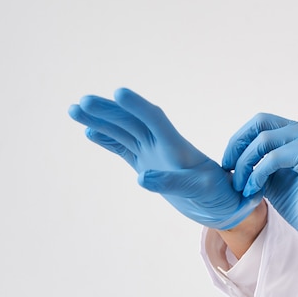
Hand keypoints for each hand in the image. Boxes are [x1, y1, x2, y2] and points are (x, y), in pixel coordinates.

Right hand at [68, 88, 261, 229]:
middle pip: (131, 122)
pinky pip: (122, 149)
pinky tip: (90, 132)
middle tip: (82, 102)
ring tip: (75, 110)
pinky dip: (107, 140)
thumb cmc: (218, 195)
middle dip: (107, 111)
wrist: (222, 203)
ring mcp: (152, 153)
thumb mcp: (200, 190)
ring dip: (100, 121)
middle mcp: (161, 145)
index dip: (137, 106)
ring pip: (122, 132)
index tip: (118, 93)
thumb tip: (141, 179)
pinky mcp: (146, 164)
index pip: (154, 119)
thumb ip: (171, 183)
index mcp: (177, 146)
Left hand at [222, 113, 297, 260]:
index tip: (227, 162)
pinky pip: (273, 158)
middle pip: (260, 123)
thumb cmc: (297, 202)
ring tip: (240, 186)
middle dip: (238, 146)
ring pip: (263, 141)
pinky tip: (253, 190)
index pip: (261, 121)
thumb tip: (230, 152)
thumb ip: (256, 159)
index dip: (239, 139)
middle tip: (229, 170)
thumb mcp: (269, 175)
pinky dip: (257, 174)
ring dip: (245, 164)